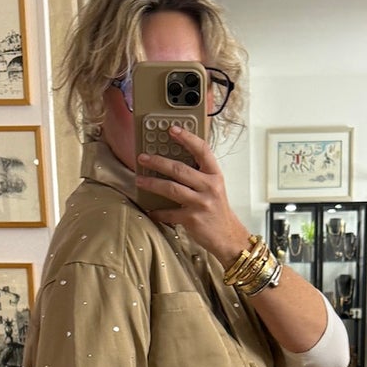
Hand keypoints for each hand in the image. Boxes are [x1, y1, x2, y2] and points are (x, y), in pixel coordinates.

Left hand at [137, 124, 247, 264]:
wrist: (228, 237)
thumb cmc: (217, 211)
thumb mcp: (214, 188)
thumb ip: (199, 174)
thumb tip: (174, 162)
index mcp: (215, 175)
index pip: (202, 150)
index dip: (187, 138)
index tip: (172, 129)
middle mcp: (209, 187)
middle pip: (179, 169)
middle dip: (158, 162)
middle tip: (143, 158)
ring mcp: (201, 203)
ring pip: (171, 189)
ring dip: (152, 183)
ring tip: (139, 180)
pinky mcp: (192, 219)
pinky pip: (169, 213)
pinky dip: (158, 212)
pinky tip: (150, 209)